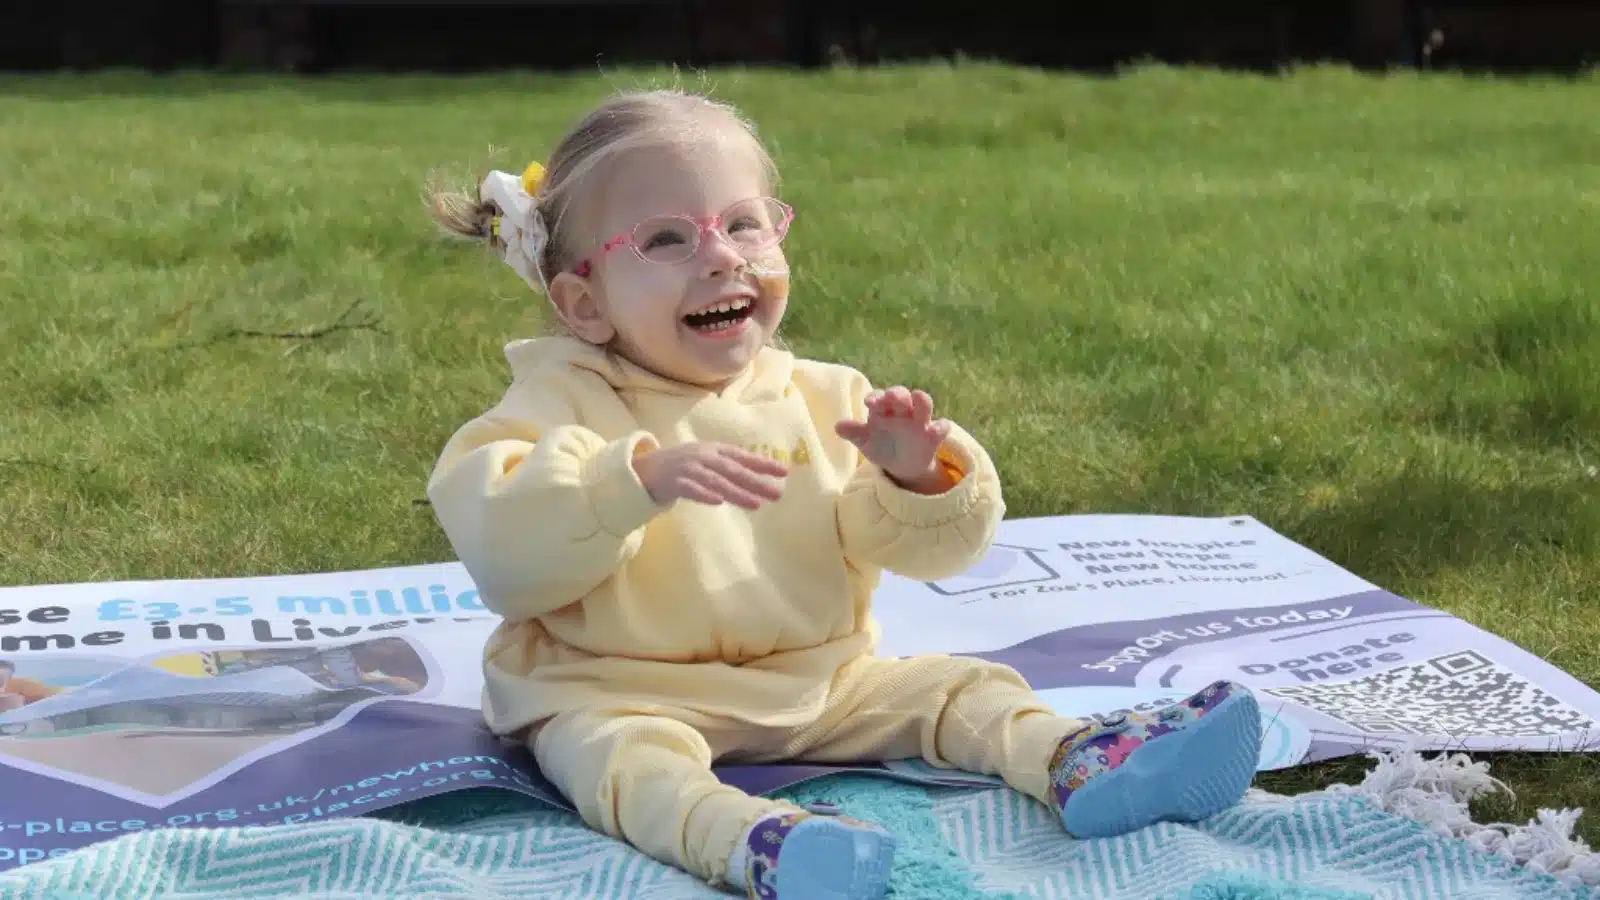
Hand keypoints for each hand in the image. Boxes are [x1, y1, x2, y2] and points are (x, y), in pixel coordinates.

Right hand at [633, 442, 787, 509]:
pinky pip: (692, 489)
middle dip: (757, 482)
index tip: (783, 472)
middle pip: (734, 470)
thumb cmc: (682, 465)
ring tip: (756, 504)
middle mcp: (704, 457)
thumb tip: (757, 478)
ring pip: (717, 481)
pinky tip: (718, 502)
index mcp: (714, 450)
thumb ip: (727, 467)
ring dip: (738, 492)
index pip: (742, 456)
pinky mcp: (675, 482)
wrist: (645, 469)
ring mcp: (689, 468)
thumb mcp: (706, 460)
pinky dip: (705, 494)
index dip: (763, 463)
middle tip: (778, 493)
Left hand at [835, 386, 954, 492]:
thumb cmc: (881, 445)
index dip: (876, 397)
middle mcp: (902, 411)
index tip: (869, 402)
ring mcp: (919, 421)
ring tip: (918, 397)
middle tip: (892, 397)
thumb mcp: (866, 441)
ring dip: (922, 401)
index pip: (880, 398)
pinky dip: (941, 426)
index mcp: (883, 410)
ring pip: (924, 404)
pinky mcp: (933, 435)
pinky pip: (941, 426)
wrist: (901, 465)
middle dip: (897, 394)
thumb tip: (838, 426)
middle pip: (902, 395)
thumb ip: (854, 433)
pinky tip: (936, 430)